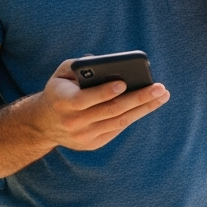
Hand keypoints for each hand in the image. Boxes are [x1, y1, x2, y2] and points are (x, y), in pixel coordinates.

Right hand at [35, 59, 169, 150]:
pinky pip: (118, 128)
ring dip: (143, 108)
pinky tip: (149, 105)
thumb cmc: (60, 90)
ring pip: (118, 121)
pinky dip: (134, 116)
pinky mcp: (92, 143)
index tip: (123, 83)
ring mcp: (83, 136)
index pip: (85, 99)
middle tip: (159, 88)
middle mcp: (72, 122)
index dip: (104, 92)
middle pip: (110, 110)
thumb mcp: (61, 74)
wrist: (44, 124)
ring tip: (162, 95)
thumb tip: (104, 63)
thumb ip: (79, 65)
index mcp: (62, 102)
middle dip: (137, 98)